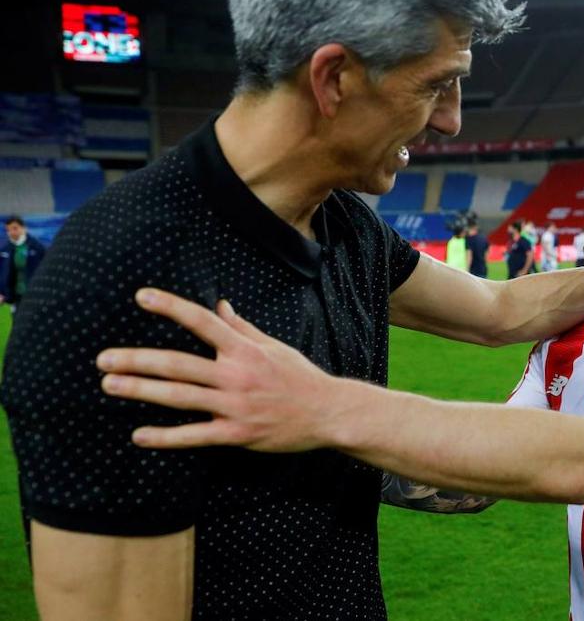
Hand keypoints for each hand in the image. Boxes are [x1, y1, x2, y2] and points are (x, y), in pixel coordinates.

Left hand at [96, 288, 339, 451]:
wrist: (329, 413)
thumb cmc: (300, 377)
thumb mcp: (274, 347)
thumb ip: (242, 328)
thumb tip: (220, 305)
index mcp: (245, 350)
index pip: (202, 322)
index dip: (171, 307)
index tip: (141, 297)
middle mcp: (237, 375)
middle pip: (179, 364)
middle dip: (138, 359)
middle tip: (103, 358)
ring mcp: (236, 406)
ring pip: (180, 397)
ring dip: (142, 390)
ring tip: (110, 385)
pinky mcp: (237, 433)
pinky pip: (195, 435)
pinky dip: (165, 436)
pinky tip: (139, 434)